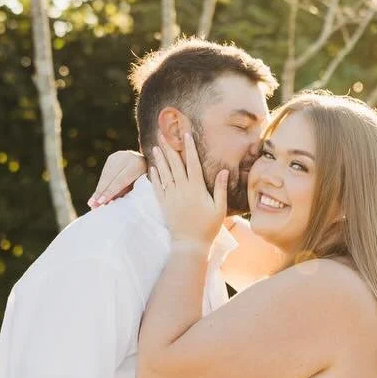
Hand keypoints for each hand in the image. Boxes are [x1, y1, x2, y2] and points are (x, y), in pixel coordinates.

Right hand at [89, 149, 146, 207]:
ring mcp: (119, 155)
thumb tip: (107, 204)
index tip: (101, 202)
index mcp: (137, 165)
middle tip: (92, 205)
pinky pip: (104, 173)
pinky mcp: (112, 157)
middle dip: (100, 192)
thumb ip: (125, 193)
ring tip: (92, 203)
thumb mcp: (139, 188)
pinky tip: (96, 195)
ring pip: (105, 175)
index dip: (110, 192)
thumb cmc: (146, 181)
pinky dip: (100, 185)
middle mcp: (127, 157)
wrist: (148, 162)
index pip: (120, 180)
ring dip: (98, 190)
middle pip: (110, 177)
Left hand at [149, 132, 224, 247]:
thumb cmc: (208, 227)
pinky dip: (155, 176)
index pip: (192, 163)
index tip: (185, 134)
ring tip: (155, 146)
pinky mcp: (164, 205)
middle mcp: (182, 190)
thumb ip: (220, 188)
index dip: (189, 148)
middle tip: (163, 133)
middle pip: (174, 164)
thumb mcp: (219, 208)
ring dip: (159, 158)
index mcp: (196, 188)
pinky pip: (157, 187)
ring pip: (164, 173)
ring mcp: (171, 197)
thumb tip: (223, 170)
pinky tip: (152, 167)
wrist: (190, 244)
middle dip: (169, 148)